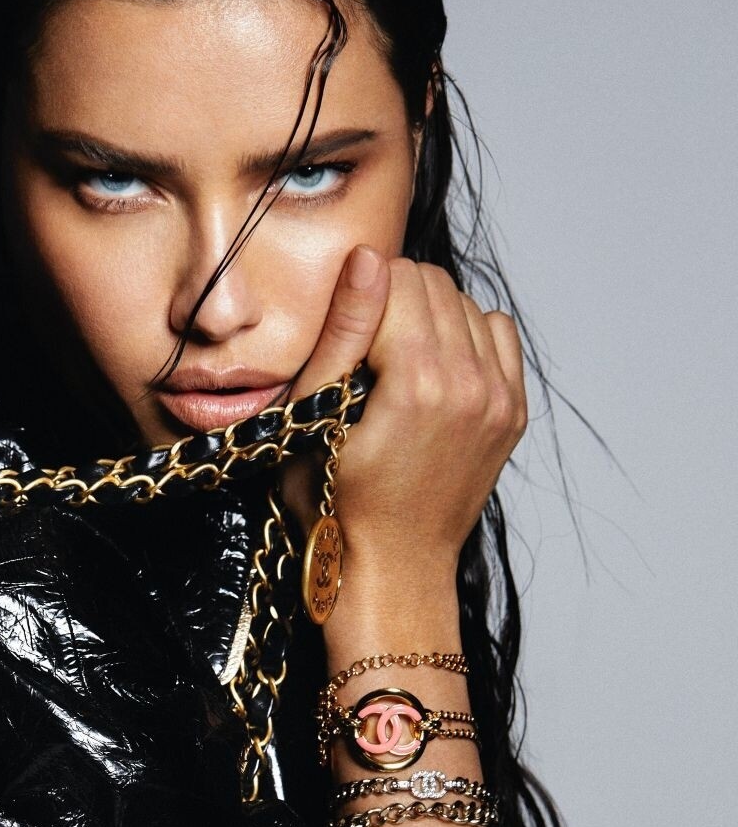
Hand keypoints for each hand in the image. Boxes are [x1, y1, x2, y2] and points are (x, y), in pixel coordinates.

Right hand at [278, 245, 527, 578]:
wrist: (393, 568)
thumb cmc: (335, 504)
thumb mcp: (314, 416)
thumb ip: (343, 331)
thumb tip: (369, 258)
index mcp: (419, 383)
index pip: (395, 276)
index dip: (357, 301)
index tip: (344, 347)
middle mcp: (471, 385)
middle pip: (432, 283)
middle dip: (394, 302)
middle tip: (365, 355)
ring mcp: (500, 399)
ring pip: (465, 302)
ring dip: (429, 317)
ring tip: (397, 366)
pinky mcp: (513, 411)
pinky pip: (498, 331)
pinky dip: (466, 336)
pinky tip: (434, 371)